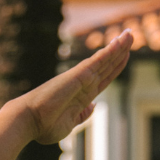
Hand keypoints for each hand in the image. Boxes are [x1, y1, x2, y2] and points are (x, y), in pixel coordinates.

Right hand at [19, 29, 132, 144]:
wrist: (29, 120)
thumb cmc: (43, 126)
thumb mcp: (69, 124)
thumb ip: (82, 115)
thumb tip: (94, 107)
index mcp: (82, 97)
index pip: (103, 79)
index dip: (114, 68)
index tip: (124, 58)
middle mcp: (83, 84)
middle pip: (106, 65)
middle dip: (120, 52)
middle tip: (130, 37)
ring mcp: (82, 78)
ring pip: (105, 59)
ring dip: (119, 46)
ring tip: (130, 34)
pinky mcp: (80, 74)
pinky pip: (100, 59)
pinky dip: (112, 49)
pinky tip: (122, 40)